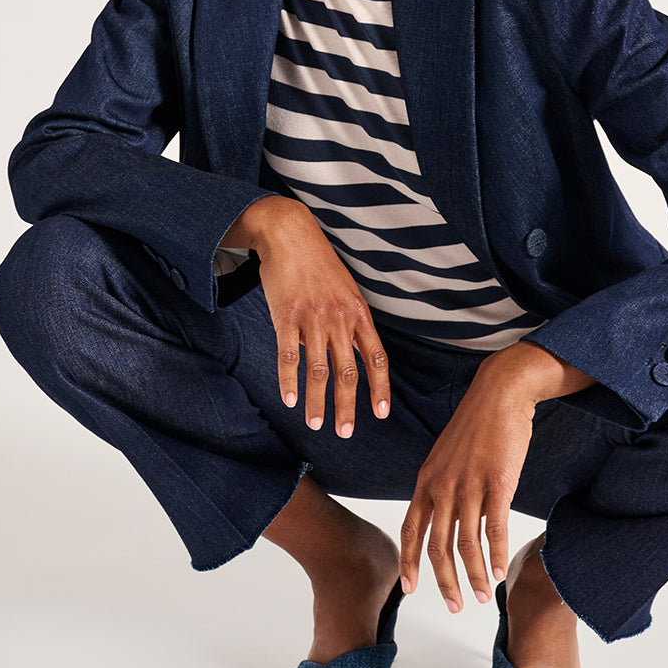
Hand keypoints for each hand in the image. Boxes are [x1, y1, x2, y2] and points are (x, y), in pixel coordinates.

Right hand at [222, 197, 389, 436]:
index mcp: (359, 314)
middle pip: (348, 372)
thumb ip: (350, 324)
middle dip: (348, 407)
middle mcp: (340, 318)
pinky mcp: (286, 316)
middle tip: (344, 433)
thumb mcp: (346, 291)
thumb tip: (348, 358)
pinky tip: (290, 400)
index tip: (381, 414)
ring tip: (316, 424)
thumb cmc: (319, 265)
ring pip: (319, 370)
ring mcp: (313, 318)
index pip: (376, 358)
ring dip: (318, 401)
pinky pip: (289, 355)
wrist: (291, 234)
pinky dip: (289, 381)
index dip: (380, 389)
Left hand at [399, 340, 593, 610]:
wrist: (499, 392)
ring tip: (484, 596)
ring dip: (474, 576)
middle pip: (437, 546)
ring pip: (466, 543)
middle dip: (444, 581)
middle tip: (454, 607)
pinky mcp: (497, 482)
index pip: (411, 529)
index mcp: (427, 480)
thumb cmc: (477, 424)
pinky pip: (494, 528)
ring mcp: (469, 484)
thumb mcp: (446, 455)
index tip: (409, 589)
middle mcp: (443, 486)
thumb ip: (442, 485)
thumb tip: (447, 517)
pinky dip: (496, 554)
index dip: (409, 562)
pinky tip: (499, 572)